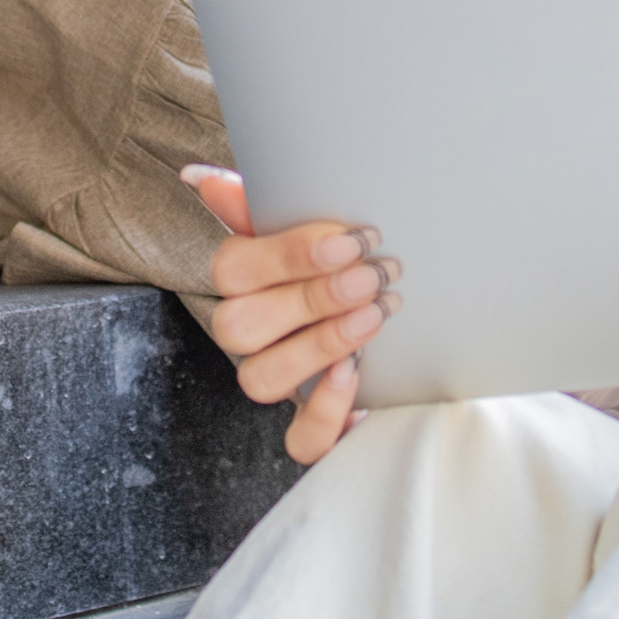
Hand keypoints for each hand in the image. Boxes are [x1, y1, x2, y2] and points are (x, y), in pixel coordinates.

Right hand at [184, 166, 399, 464]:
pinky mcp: (316, 429)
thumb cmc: (352, 267)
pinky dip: (327, 410)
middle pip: (239, 328)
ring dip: (318, 345)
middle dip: (310, 297)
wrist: (416, 325)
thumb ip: (264, 204)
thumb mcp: (320, 230)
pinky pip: (300, 440)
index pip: (231, 269)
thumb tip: (202, 178)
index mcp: (246, 285)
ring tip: (375, 314)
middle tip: (372, 274)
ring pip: (260, 381)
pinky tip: (357, 374)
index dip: (289, 254)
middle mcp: (252, 338)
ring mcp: (281, 383)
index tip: (352, 238)